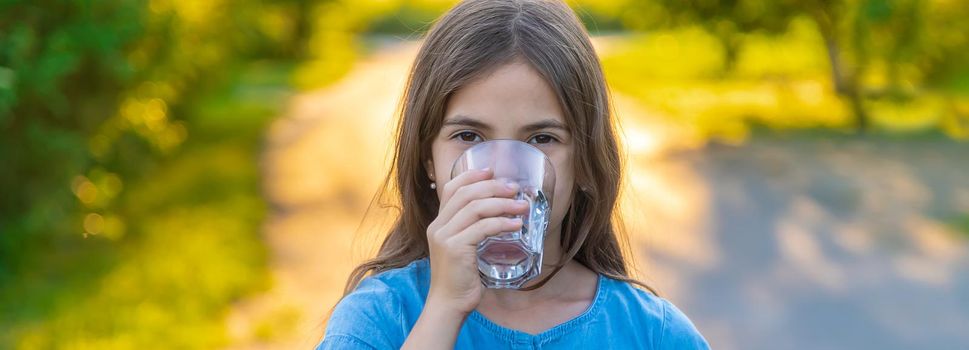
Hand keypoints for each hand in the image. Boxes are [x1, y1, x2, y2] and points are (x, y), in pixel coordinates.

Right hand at [424, 168, 528, 313]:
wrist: (449, 304)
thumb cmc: (460, 279)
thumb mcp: (462, 249)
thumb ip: (471, 230)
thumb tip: (497, 214)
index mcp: (438, 223)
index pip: (451, 189)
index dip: (471, 176)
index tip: (491, 172)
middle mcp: (438, 226)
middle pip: (466, 194)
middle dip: (493, 187)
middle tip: (515, 188)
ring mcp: (444, 236)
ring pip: (475, 208)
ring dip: (503, 204)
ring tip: (523, 206)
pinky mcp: (454, 248)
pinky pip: (482, 227)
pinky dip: (502, 223)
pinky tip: (516, 225)